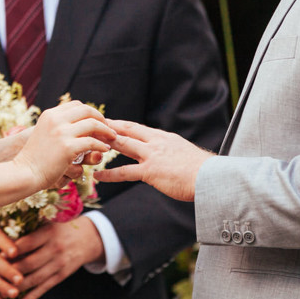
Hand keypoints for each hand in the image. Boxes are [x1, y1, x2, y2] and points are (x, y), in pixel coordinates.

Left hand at [11, 218, 103, 298]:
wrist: (87, 238)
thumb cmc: (60, 228)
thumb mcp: (48, 223)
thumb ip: (31, 229)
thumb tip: (5, 239)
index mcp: (49, 232)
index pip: (27, 243)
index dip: (12, 250)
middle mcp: (55, 249)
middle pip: (30, 263)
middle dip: (12, 272)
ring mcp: (59, 264)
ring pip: (36, 278)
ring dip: (19, 287)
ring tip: (4, 293)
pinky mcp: (62, 275)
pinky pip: (46, 287)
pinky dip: (34, 296)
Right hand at [14, 100, 114, 189]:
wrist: (24, 172)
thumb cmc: (36, 158)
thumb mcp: (45, 135)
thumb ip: (60, 128)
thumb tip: (81, 128)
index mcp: (50, 115)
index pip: (76, 105)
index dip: (90, 112)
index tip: (97, 122)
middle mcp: (56, 120)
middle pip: (87, 111)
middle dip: (101, 119)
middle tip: (108, 129)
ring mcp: (61, 132)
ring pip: (93, 125)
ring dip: (106, 131)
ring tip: (112, 138)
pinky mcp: (68, 147)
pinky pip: (92, 143)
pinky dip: (101, 146)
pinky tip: (104, 150)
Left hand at [94, 119, 213, 201]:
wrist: (211, 177)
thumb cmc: (201, 170)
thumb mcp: (183, 153)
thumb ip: (171, 152)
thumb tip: (167, 156)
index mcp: (163, 138)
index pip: (137, 128)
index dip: (121, 125)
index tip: (108, 122)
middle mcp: (156, 142)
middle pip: (127, 130)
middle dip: (108, 127)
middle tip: (92, 125)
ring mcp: (152, 156)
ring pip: (123, 145)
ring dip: (105, 144)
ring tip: (89, 144)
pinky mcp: (150, 171)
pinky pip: (124, 172)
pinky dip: (109, 174)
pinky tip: (98, 176)